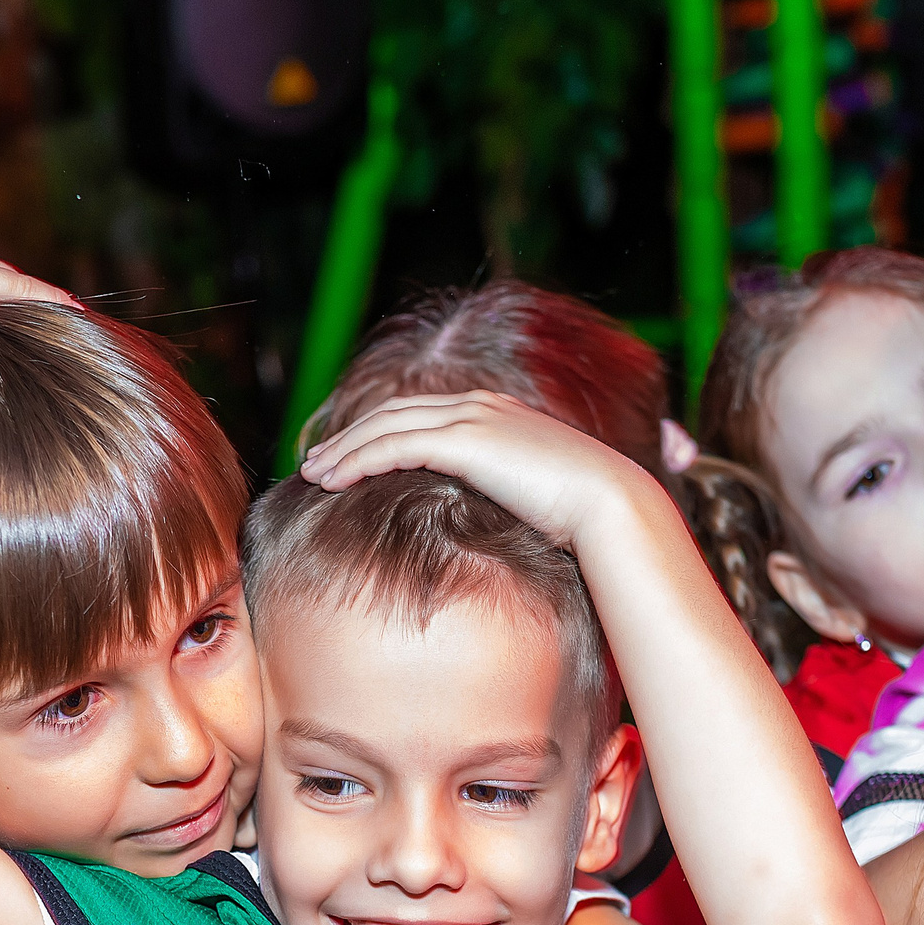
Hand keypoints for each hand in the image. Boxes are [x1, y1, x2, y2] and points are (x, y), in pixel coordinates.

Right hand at [0, 226, 76, 373]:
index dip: (15, 312)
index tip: (48, 339)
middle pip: (6, 282)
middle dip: (38, 310)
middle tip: (77, 341)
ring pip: (13, 283)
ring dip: (45, 308)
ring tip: (82, 336)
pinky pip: (17, 286)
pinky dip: (46, 301)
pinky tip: (74, 319)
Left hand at [299, 390, 658, 548]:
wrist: (610, 504)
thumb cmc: (582, 513)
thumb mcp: (534, 495)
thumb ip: (502, 491)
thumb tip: (486, 519)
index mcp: (496, 412)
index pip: (421, 413)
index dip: (380, 431)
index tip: (349, 455)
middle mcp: (480, 406)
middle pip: (395, 412)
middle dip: (350, 436)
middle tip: (316, 462)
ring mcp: (472, 418)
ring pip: (386, 426)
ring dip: (344, 449)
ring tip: (313, 474)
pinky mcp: (464, 442)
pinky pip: (394, 446)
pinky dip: (358, 460)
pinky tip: (334, 480)